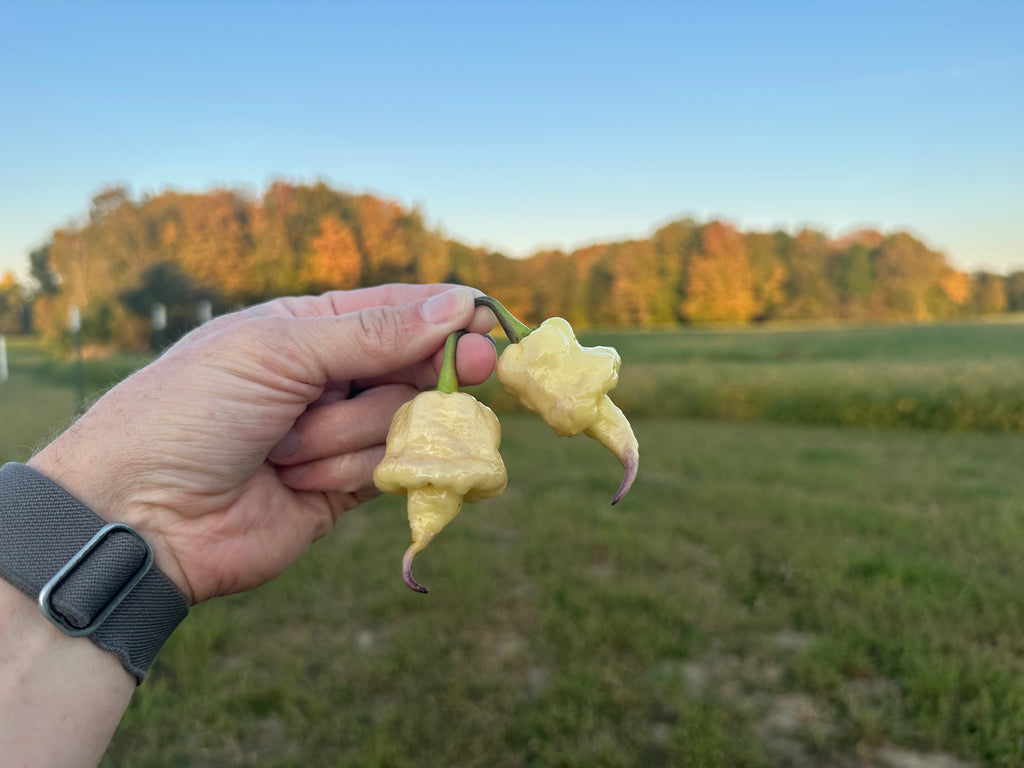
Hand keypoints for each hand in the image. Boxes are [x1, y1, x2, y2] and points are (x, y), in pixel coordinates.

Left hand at [28, 284, 495, 603]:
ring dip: (350, 436)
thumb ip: (372, 332)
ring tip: (284, 453)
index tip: (491, 323)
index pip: (395, 310)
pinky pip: (390, 469)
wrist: (139, 518)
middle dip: (427, 373)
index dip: (446, 316)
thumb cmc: (191, 412)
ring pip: (401, 421)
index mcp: (306, 327)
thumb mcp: (277, 352)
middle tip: (474, 372)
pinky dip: (358, 470)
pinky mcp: (344, 488)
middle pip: (414, 366)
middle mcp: (328, 377)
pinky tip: (306, 479)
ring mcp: (337, 433)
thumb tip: (455, 305)